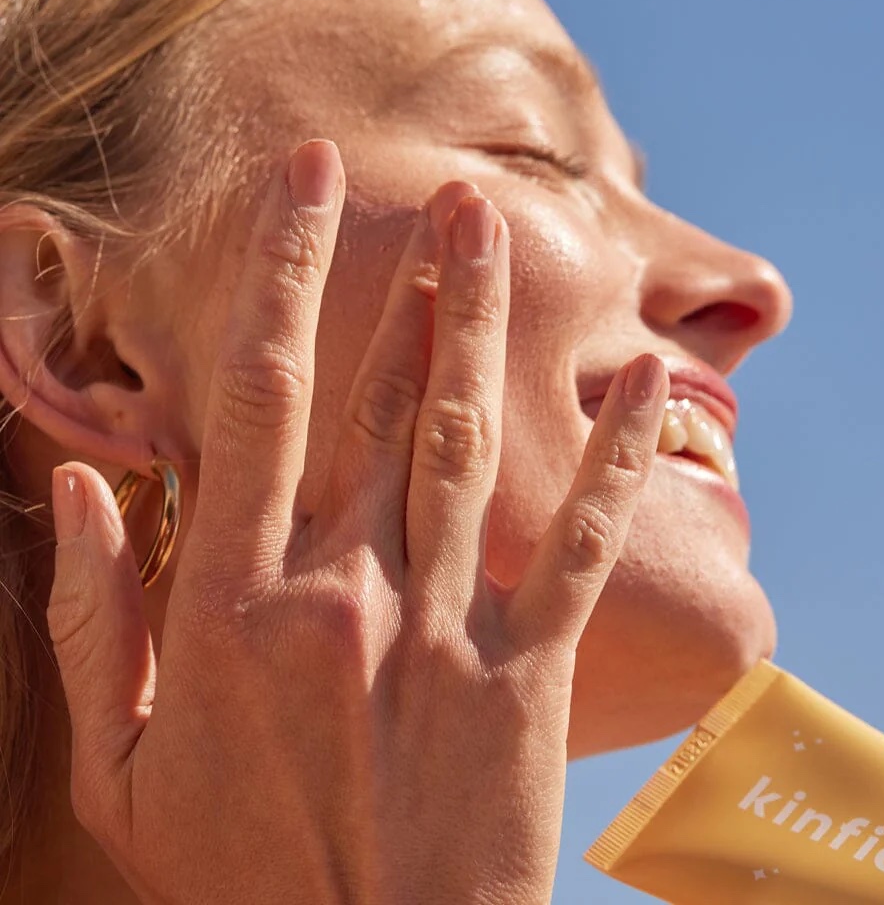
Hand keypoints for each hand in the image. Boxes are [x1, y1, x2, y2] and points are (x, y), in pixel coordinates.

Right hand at [47, 140, 668, 904]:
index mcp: (235, 602)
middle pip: (381, 399)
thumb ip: (96, 622)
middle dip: (414, 284)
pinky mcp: (526, 678)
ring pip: (468, 444)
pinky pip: (584, 549)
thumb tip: (90, 491)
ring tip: (505, 235)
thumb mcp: (120, 766)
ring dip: (485, 329)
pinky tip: (652, 384)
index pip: (255, 400)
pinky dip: (621, 460)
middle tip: (453, 195)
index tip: (302, 189)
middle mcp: (342, 592)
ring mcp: (443, 630)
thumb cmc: (232, 880)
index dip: (278, 278)